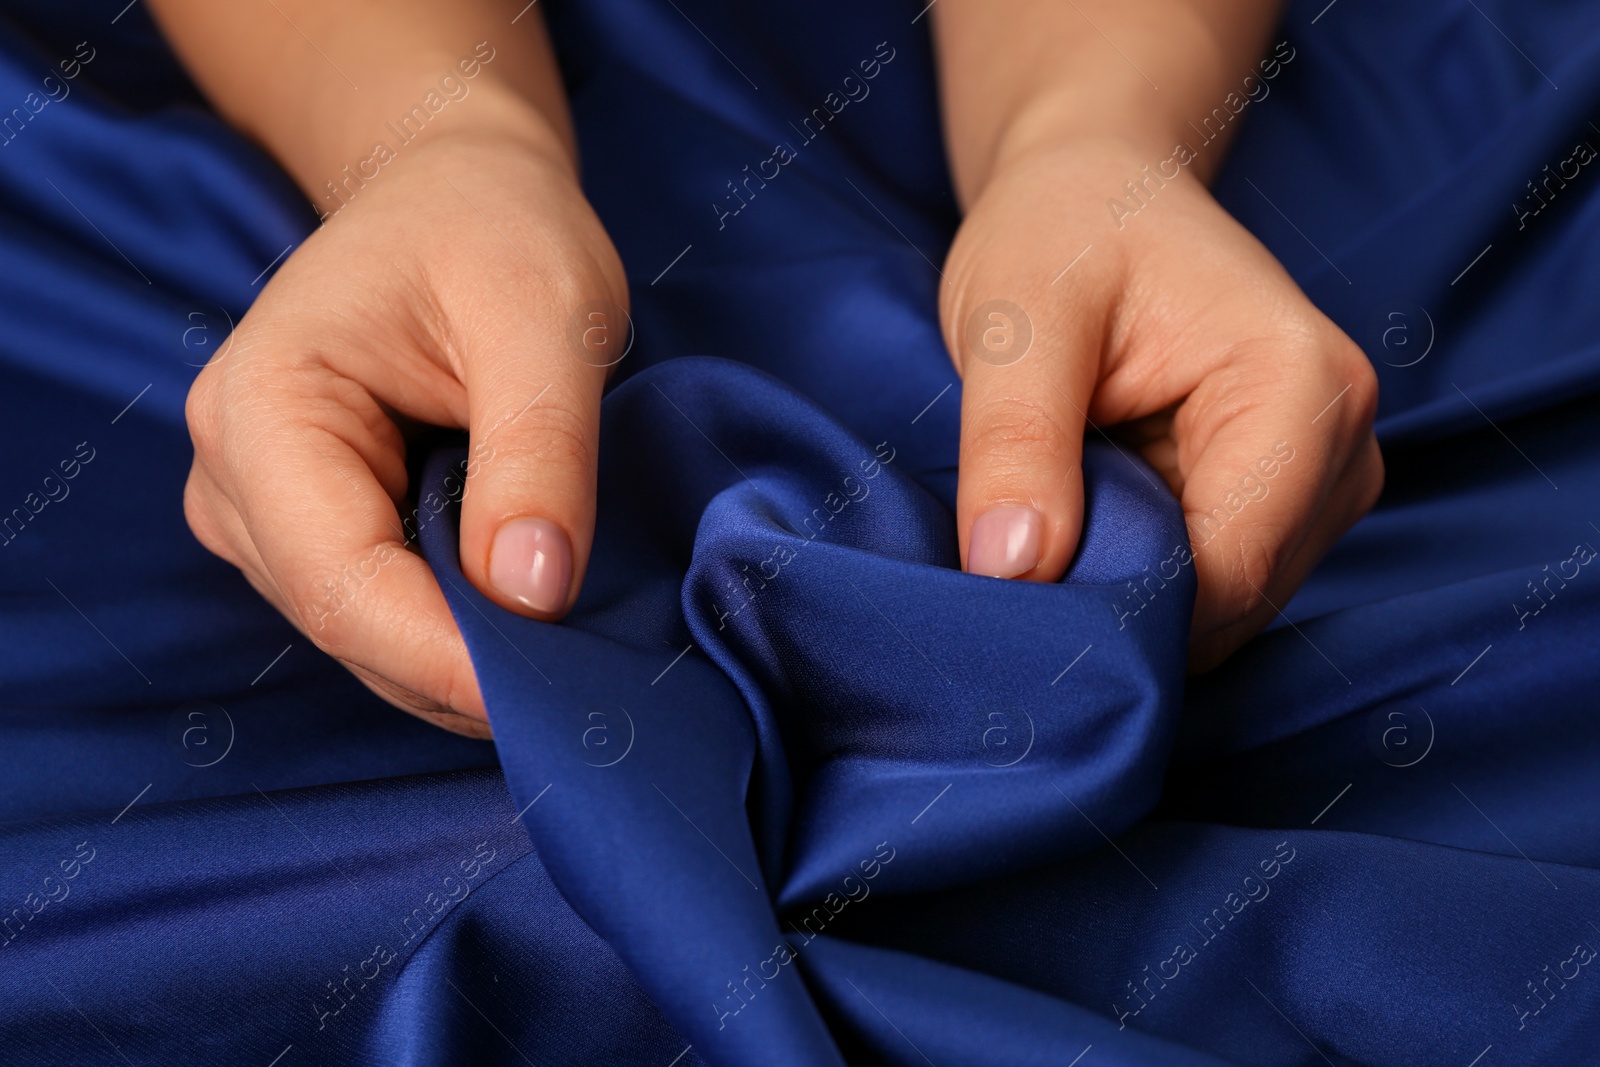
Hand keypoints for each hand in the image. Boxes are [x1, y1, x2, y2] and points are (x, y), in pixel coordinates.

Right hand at [183, 130, 626, 734]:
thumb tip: (531, 598)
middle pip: (350, 626)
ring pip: (368, 639)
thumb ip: (539, 453)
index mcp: (261, 411)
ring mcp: (264, 514)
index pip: (342, 585)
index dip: (450, 659)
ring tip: (577, 647)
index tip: (557, 701)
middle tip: (598, 689)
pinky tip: (534, 617)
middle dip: (470, 669)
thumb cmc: (495, 229)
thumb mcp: (544, 318)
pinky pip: (385, 617)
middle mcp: (233, 476)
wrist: (456, 195)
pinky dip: (462, 634)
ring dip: (471, 660)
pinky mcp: (312, 532)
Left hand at [941, 139, 1381, 669]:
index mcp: (1303, 387)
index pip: (1227, 572)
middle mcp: (1342, 443)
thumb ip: (1016, 443)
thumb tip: (1012, 573)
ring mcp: (1322, 480)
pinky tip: (1087, 523)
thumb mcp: (1015, 318)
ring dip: (1128, 593)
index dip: (1118, 610)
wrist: (1095, 190)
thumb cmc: (1062, 229)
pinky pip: (1211, 586)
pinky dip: (1141, 576)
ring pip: (1222, 609)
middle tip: (1014, 561)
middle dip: (1121, 605)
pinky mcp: (1284, 501)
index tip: (1014, 607)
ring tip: (1050, 522)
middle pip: (1232, 602)